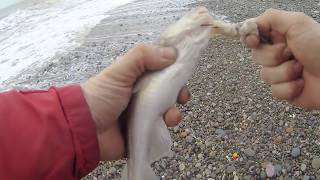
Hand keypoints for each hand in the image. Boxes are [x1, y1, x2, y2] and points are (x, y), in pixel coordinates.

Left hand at [81, 44, 189, 160]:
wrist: (84, 129)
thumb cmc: (101, 96)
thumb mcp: (120, 70)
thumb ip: (143, 56)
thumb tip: (173, 53)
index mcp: (137, 78)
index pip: (161, 70)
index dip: (174, 69)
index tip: (183, 70)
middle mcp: (142, 95)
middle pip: (168, 91)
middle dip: (178, 93)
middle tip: (182, 96)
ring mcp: (144, 114)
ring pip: (168, 110)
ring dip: (174, 111)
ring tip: (170, 115)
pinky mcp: (145, 132)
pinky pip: (162, 129)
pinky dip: (167, 126)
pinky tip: (165, 124)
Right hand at [244, 9, 319, 108]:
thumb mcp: (297, 23)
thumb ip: (270, 18)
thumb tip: (250, 27)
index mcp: (280, 36)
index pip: (253, 36)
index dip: (250, 39)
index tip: (254, 41)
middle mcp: (278, 54)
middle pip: (256, 57)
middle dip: (273, 57)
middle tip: (291, 53)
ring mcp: (281, 73)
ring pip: (264, 76)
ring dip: (284, 73)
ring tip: (301, 69)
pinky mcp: (285, 90)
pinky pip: (274, 91)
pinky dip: (289, 88)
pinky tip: (302, 83)